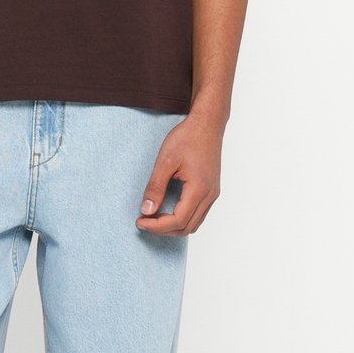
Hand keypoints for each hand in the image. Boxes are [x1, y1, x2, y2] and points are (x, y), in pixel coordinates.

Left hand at [135, 112, 222, 235]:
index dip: (157, 226)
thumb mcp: (166, 160)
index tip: (140, 221)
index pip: (178, 221)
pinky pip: (198, 213)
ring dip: (174, 226)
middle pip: (187, 227)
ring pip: (194, 223)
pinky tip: (168, 209)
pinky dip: (182, 217)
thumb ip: (156, 186)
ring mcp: (213, 193)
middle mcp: (209, 195)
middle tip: (144, 221)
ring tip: (154, 218)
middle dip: (164, 229)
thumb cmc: (188, 137)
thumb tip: (146, 210)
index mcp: (199, 189)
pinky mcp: (211, 189)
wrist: (207, 123)